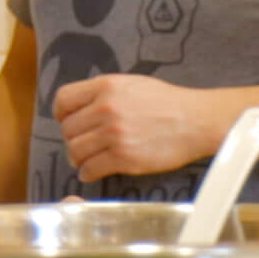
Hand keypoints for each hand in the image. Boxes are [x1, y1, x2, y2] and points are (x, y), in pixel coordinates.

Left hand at [52, 74, 217, 180]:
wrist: (197, 121)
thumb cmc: (167, 102)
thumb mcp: (131, 84)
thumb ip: (103, 93)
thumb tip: (77, 108)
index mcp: (105, 86)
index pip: (63, 100)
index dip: (61, 114)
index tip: (66, 121)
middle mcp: (106, 109)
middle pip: (68, 129)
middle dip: (73, 139)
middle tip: (83, 145)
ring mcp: (114, 134)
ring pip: (75, 151)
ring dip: (78, 158)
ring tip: (86, 160)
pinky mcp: (124, 157)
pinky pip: (91, 169)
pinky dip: (87, 173)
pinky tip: (92, 172)